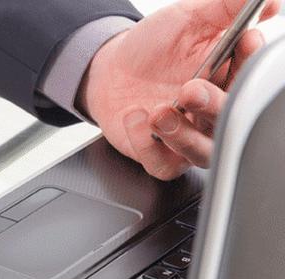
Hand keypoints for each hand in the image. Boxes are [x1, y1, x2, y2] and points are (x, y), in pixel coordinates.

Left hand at [80, 0, 280, 179]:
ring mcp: (188, 136)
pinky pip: (163, 165)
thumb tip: (270, 2)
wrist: (108, 69)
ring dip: (183, 135)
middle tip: (192, 89)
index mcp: (229, 80)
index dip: (250, 64)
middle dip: (215, 107)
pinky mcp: (158, 154)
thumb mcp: (190, 17)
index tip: (244, 42)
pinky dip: (148, 147)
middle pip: (231, 124)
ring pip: (202, 154)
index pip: (251, 79)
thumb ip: (227, 7)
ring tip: (159, 112)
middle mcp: (212, 113)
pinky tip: (135, 118)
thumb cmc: (153, 46)